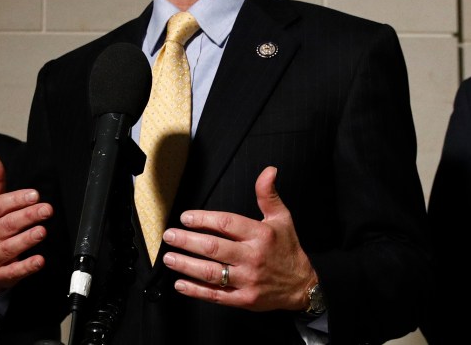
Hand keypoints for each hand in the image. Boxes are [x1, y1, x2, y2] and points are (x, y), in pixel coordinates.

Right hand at [0, 153, 52, 293]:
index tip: (34, 194)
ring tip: (42, 231)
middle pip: (6, 225)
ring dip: (26, 239)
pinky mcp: (0, 275)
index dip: (16, 200)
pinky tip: (39, 260)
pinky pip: (13, 271)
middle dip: (27, 216)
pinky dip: (26, 266)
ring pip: (9, 247)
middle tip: (46, 209)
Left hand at [162, 166, 315, 311]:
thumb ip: (268, 194)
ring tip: (169, 258)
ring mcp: (248, 280)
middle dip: (187, 241)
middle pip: (214, 248)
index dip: (204, 220)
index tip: (186, 217)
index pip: (227, 224)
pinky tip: (180, 284)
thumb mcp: (282, 218)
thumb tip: (268, 171)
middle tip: (169, 236)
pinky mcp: (244, 299)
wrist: (301, 285)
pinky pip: (215, 295)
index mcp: (261, 235)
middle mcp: (253, 257)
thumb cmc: (287, 249)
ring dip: (187, 265)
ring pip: (211, 272)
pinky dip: (195, 290)